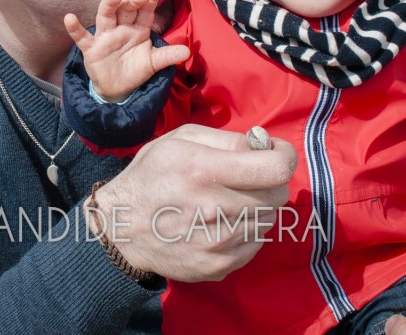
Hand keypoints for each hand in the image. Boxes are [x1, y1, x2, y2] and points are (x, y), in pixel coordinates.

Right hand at [65, 0, 188, 100]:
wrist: (118, 89)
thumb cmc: (135, 70)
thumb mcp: (154, 63)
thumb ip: (168, 56)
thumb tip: (188, 51)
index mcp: (138, 29)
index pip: (145, 11)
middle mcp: (121, 28)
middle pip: (126, 9)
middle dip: (133, 0)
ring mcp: (105, 37)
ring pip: (105, 16)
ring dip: (109, 4)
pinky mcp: (91, 49)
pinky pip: (81, 37)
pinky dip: (75, 29)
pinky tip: (70, 18)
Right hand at [89, 124, 297, 281]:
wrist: (121, 230)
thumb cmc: (151, 177)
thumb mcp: (179, 141)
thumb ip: (226, 139)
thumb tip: (264, 145)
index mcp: (204, 171)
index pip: (275, 168)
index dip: (284, 155)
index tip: (276, 152)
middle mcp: (216, 209)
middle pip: (278, 194)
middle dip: (269, 180)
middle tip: (247, 176)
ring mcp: (220, 243)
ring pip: (270, 219)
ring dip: (258, 206)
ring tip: (229, 200)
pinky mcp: (220, 266)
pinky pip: (258, 242)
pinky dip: (248, 230)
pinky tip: (223, 222)